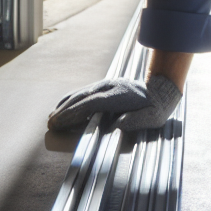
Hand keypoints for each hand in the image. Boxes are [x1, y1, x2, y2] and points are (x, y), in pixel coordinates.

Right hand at [46, 73, 181, 131]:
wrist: (160, 89)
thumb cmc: (156, 109)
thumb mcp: (152, 118)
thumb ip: (135, 121)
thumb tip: (117, 126)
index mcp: (120, 95)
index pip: (92, 103)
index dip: (75, 112)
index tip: (61, 121)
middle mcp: (110, 86)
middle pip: (82, 98)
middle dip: (65, 111)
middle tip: (50, 124)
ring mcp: (106, 84)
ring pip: (81, 93)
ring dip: (65, 105)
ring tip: (51, 118)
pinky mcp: (104, 85)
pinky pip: (84, 91)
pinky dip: (71, 99)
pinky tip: (61, 106)